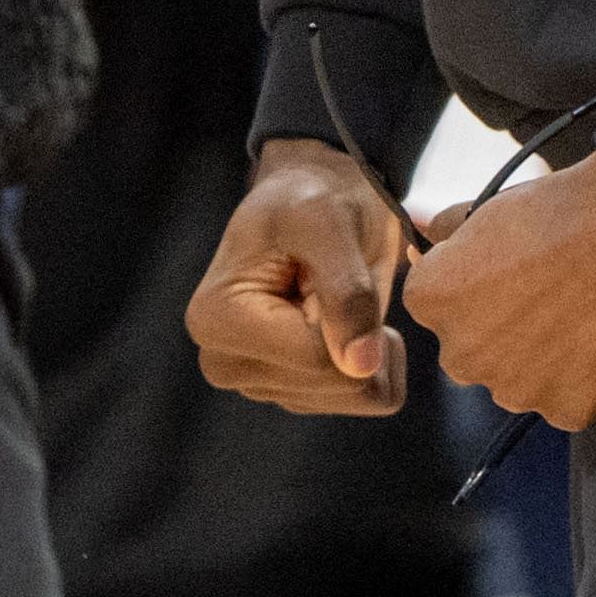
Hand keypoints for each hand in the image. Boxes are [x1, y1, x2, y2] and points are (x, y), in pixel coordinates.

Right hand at [186, 136, 413, 415]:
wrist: (312, 194)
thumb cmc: (311, 198)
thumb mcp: (328, 223)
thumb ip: (346, 291)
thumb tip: (361, 366)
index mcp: (217, 321)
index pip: (315, 359)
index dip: (351, 315)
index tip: (331, 265)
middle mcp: (226, 363)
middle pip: (334, 384)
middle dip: (358, 331)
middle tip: (335, 276)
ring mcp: (257, 383)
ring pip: (353, 397)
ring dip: (367, 342)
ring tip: (337, 292)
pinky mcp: (292, 392)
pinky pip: (367, 402)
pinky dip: (378, 360)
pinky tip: (351, 318)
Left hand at [402, 151, 595, 431]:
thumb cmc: (566, 210)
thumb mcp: (491, 209)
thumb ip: (446, 230)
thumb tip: (419, 224)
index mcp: (431, 299)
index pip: (436, 307)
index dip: (475, 289)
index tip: (509, 272)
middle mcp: (461, 353)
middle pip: (474, 351)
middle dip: (501, 331)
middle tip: (548, 294)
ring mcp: (514, 387)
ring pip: (518, 382)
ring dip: (541, 361)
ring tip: (581, 313)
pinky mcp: (566, 410)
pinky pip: (565, 402)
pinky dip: (583, 380)